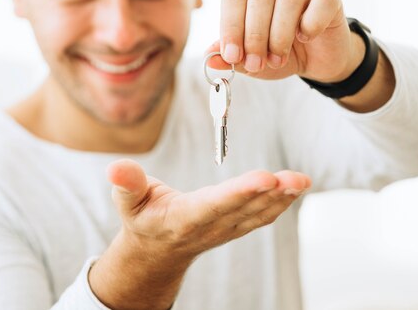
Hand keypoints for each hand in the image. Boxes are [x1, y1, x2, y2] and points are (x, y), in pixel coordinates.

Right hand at [108, 159, 309, 256]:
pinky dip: (281, 202)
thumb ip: (127, 184)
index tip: (264, 179)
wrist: (157, 250)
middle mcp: (210, 226)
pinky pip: (263, 215)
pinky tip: (296, 186)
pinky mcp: (237, 225)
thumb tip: (116, 166)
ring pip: (259, 214)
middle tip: (293, 178)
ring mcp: (227, 229)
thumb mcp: (128, 202)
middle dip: (271, 194)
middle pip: (245, 210)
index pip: (215, 204)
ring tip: (302, 180)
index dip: (240, 193)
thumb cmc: (143, 219)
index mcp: (184, 219)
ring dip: (283, 198)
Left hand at [208, 0, 363, 82]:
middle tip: (255, 63)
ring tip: (277, 60)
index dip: (230, 27)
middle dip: (254, 35)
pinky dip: (310, 25)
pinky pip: (319, 3)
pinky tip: (305, 38)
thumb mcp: (249, 59)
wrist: (315, 59)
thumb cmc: (276, 51)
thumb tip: (210, 57)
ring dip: (279, 36)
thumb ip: (230, 57)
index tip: (232, 56)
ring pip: (287, 0)